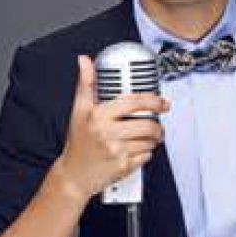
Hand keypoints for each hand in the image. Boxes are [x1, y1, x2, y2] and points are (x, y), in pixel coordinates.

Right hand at [54, 54, 169, 201]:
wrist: (73, 175)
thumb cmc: (78, 142)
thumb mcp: (79, 110)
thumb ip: (86, 84)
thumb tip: (84, 61)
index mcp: (99, 115)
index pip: (134, 103)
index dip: (154, 101)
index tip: (162, 102)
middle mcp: (107, 132)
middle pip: (147, 124)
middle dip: (157, 125)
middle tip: (156, 123)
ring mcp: (116, 151)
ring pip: (149, 141)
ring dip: (154, 139)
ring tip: (147, 137)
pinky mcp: (123, 166)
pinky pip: (146, 156)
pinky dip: (146, 153)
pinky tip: (136, 150)